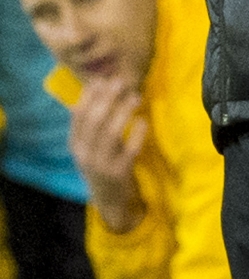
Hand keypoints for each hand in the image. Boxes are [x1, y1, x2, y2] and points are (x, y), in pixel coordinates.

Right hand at [69, 79, 146, 233]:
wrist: (109, 200)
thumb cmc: (102, 163)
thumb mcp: (90, 144)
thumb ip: (92, 120)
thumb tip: (95, 85)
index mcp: (75, 145)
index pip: (78, 116)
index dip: (89, 96)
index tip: (101, 79)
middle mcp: (85, 154)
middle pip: (94, 122)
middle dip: (106, 99)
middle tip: (120, 82)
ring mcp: (101, 165)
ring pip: (110, 134)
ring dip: (123, 112)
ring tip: (136, 96)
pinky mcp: (119, 174)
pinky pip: (129, 151)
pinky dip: (137, 134)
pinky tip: (143, 121)